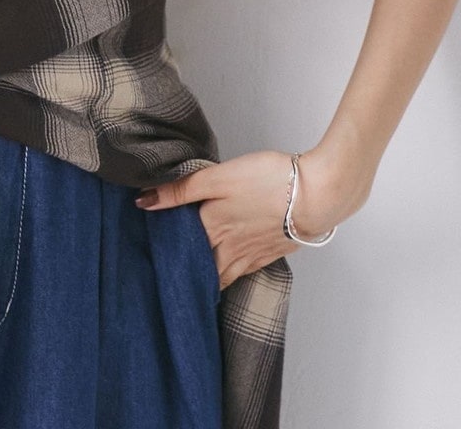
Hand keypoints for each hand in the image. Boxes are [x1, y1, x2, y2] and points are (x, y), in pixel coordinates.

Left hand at [135, 150, 351, 288]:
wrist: (317, 196)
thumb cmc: (267, 180)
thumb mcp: (217, 177)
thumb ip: (180, 191)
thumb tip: (143, 202)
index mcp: (212, 229)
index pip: (180, 250)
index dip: (163, 255)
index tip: (145, 260)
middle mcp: (229, 249)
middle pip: (200, 269)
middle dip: (183, 274)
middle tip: (163, 278)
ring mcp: (252, 255)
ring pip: (221, 275)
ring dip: (206, 280)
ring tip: (190, 283)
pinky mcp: (270, 252)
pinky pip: (242, 271)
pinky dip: (228, 276)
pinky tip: (225, 272)